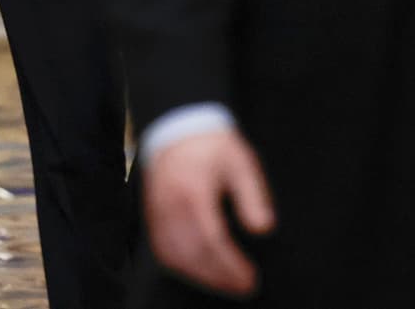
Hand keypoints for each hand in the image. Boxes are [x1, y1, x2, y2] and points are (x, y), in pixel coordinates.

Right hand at [143, 127, 275, 297]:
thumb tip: (263, 229)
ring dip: (200, 276)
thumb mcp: (241, 162)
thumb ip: (253, 196)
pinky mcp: (152, 215)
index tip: (250, 278)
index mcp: (194, 191)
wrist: (179, 128)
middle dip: (219, 277)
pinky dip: (180, 266)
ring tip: (225, 284)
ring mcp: (157, 211)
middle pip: (192, 253)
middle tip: (242, 287)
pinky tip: (199, 272)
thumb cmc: (213, 146)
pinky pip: (162, 249)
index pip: (211, 239)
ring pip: (174, 256)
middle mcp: (171, 205)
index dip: (231, 265)